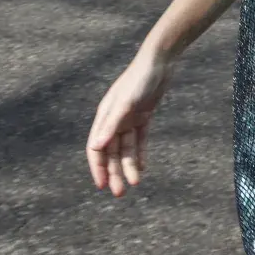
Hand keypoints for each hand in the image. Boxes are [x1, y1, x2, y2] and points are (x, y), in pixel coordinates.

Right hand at [86, 50, 172, 197]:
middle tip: (119, 193)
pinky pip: (140, 139)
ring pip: (126, 148)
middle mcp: (115, 119)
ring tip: (135, 183)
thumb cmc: (140, 79)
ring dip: (129, 166)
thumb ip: (111, 125)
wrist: (160, 61)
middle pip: (112, 152)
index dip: (98, 168)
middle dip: (114, 172)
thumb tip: (95, 147)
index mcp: (105, 116)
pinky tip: (143, 168)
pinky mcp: (143, 115)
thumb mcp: (126, 103)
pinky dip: (140, 153)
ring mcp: (129, 118)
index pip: (97, 148)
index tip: (102, 186)